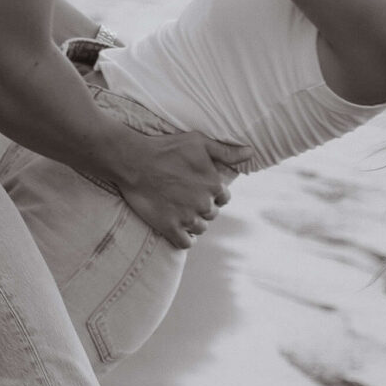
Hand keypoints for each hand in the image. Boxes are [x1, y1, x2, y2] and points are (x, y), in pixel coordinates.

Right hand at [105, 125, 247, 248]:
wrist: (134, 161)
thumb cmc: (167, 148)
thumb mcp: (199, 142)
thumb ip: (226, 151)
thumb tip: (251, 153)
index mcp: (214, 184)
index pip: (224, 198)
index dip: (213, 194)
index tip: (199, 189)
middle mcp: (203, 203)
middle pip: (212, 213)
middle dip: (202, 207)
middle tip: (186, 198)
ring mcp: (187, 217)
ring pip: (200, 229)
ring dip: (194, 223)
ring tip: (181, 212)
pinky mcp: (170, 227)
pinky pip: (186, 243)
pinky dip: (185, 239)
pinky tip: (178, 230)